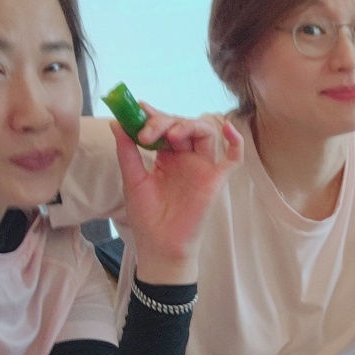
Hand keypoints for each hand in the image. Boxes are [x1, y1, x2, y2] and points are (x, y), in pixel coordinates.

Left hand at [111, 109, 243, 282]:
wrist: (159, 246)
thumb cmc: (147, 217)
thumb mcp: (132, 179)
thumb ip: (128, 151)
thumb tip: (118, 123)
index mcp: (167, 158)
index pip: (164, 127)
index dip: (153, 116)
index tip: (137, 108)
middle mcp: (186, 159)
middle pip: (183, 126)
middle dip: (164, 122)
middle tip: (146, 131)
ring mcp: (202, 168)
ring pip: (205, 134)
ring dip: (188, 126)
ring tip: (169, 134)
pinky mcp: (215, 181)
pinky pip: (233, 159)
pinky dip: (236, 142)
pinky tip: (227, 129)